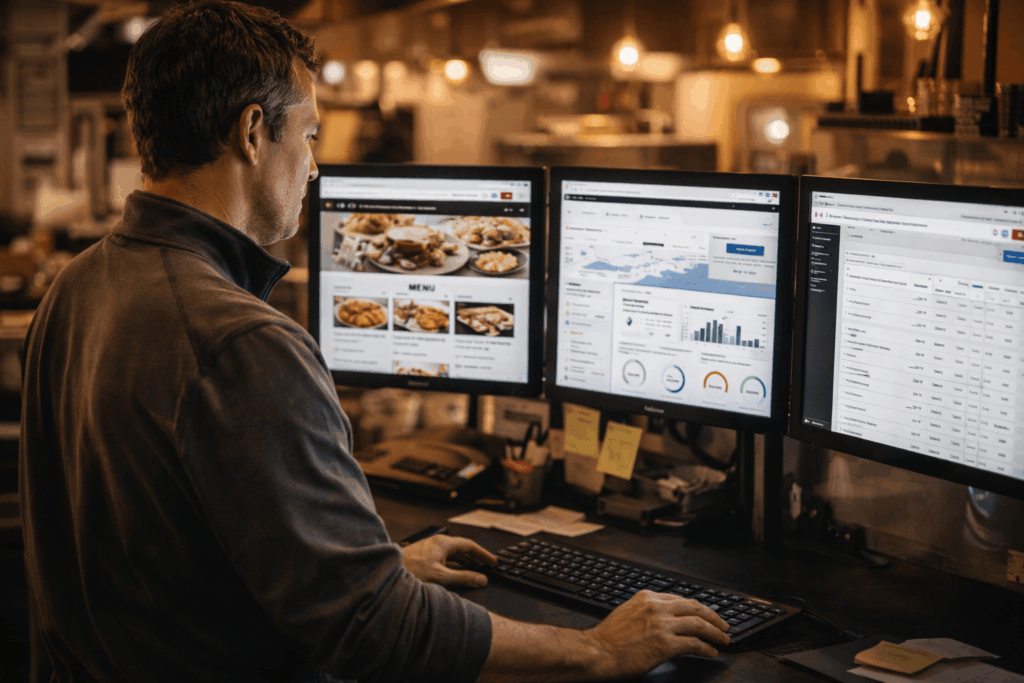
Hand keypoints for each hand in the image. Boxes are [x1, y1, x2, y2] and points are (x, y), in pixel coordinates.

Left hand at [401, 534, 496, 587]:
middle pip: (462, 548)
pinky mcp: (424, 555)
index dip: (483, 554)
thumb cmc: (410, 571)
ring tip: (474, 570)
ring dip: (464, 561)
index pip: (469, 545)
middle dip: (475, 558)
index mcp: (443, 543)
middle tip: (486, 566)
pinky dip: (454, 564)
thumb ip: (463, 578)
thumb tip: (481, 579)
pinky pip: (444, 557)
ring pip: (452, 553)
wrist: (388, 572)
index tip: (492, 561)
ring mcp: (430, 548)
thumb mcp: (441, 577)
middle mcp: (437, 543)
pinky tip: (454, 572)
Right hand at [583, 590, 731, 678]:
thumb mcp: (628, 613)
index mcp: (647, 597)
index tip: (706, 615)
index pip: (682, 599)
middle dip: (714, 617)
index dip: (698, 608)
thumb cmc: (609, 638)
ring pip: (699, 624)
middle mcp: (657, 607)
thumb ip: (647, 611)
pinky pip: (694, 644)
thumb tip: (665, 620)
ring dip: (715, 633)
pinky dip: (706, 648)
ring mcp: (662, 625)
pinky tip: (711, 652)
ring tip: (724, 640)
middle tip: (724, 625)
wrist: (598, 652)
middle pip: (695, 608)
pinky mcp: (665, 644)